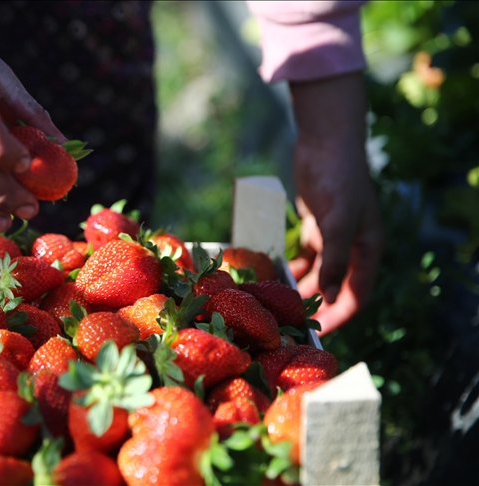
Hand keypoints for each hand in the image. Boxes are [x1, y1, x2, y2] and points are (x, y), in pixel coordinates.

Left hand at [287, 72, 384, 334]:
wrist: (326, 142)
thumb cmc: (338, 180)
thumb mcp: (338, 222)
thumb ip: (335, 259)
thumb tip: (331, 297)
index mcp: (367, 251)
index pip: (356, 296)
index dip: (339, 319)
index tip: (316, 337)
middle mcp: (353, 248)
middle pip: (335, 289)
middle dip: (314, 307)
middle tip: (287, 325)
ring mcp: (334, 237)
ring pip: (318, 274)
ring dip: (300, 289)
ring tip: (274, 305)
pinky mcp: (316, 226)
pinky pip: (305, 256)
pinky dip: (291, 268)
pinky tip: (271, 277)